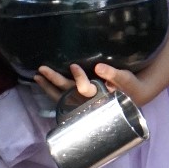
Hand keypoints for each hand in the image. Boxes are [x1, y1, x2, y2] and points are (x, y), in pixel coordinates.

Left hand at [33, 61, 150, 107]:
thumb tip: (99, 67)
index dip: (79, 79)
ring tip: (37, 76)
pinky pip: (61, 96)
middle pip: (67, 92)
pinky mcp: (78, 98)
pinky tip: (41, 81)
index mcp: (99, 98)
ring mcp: (82, 101)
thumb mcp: (125, 79)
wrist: (132, 99)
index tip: (73, 66)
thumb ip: (113, 74)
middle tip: (42, 70)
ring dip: (48, 86)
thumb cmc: (129, 87)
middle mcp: (88, 101)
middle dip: (54, 81)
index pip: (85, 90)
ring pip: (61, 96)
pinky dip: (51, 89)